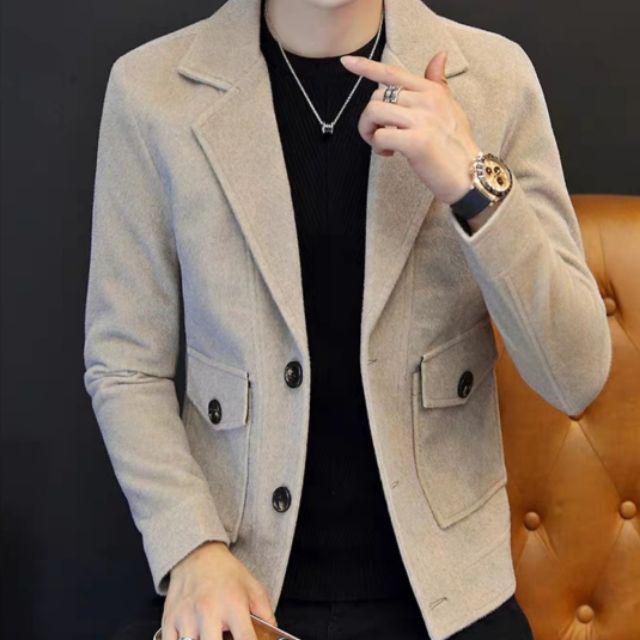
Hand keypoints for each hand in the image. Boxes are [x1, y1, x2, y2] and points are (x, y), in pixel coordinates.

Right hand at [162, 540, 276, 639]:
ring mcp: (186, 617)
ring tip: (211, 635)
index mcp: (233, 604)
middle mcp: (208, 611)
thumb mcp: (253, 588)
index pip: (246, 639)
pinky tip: (193, 639)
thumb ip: (266, 615)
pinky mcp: (169, 621)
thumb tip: (273, 636)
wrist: (197, 555)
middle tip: (227, 639)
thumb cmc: (227, 574)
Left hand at [340, 51, 480, 204]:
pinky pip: (380, 136)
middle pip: (377, 97)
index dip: (367, 67)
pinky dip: (378, 147)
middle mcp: (427, 101)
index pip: (393, 73)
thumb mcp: (451, 108)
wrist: (468, 174)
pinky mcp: (417, 142)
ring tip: (383, 145)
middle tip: (379, 136)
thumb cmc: (456, 145)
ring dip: (369, 131)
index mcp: (431, 91)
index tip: (347, 62)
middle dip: (370, 119)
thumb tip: (439, 56)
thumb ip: (438, 83)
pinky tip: (390, 154)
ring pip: (374, 112)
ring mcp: (422, 120)